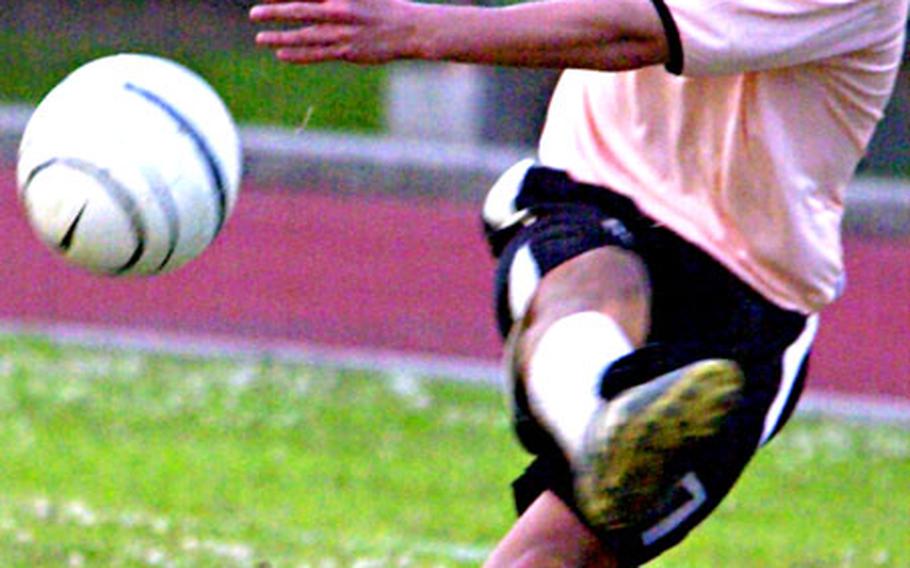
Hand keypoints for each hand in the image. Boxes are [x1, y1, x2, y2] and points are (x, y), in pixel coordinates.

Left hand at [250, 0, 421, 63]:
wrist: (409, 29)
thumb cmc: (385, 7)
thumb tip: (317, 2)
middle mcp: (340, 11)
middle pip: (300, 10)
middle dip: (274, 12)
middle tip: (253, 13)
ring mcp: (343, 33)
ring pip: (305, 36)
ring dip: (280, 36)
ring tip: (260, 38)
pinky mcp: (348, 51)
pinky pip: (317, 53)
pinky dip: (298, 53)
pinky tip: (281, 53)